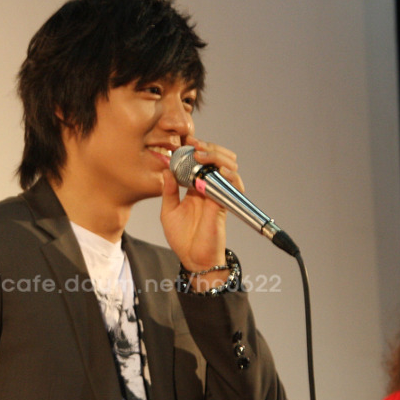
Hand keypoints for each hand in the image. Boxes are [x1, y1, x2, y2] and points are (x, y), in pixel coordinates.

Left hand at [161, 136, 243, 279]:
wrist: (193, 258)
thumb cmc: (182, 238)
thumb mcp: (168, 211)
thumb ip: (168, 191)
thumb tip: (166, 169)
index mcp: (195, 187)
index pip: (200, 161)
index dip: (195, 148)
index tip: (185, 140)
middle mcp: (209, 188)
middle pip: (217, 158)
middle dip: (208, 147)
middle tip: (194, 144)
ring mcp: (218, 194)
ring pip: (228, 166)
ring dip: (217, 155)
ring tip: (202, 154)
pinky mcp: (225, 203)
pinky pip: (233, 184)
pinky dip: (229, 174)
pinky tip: (217, 169)